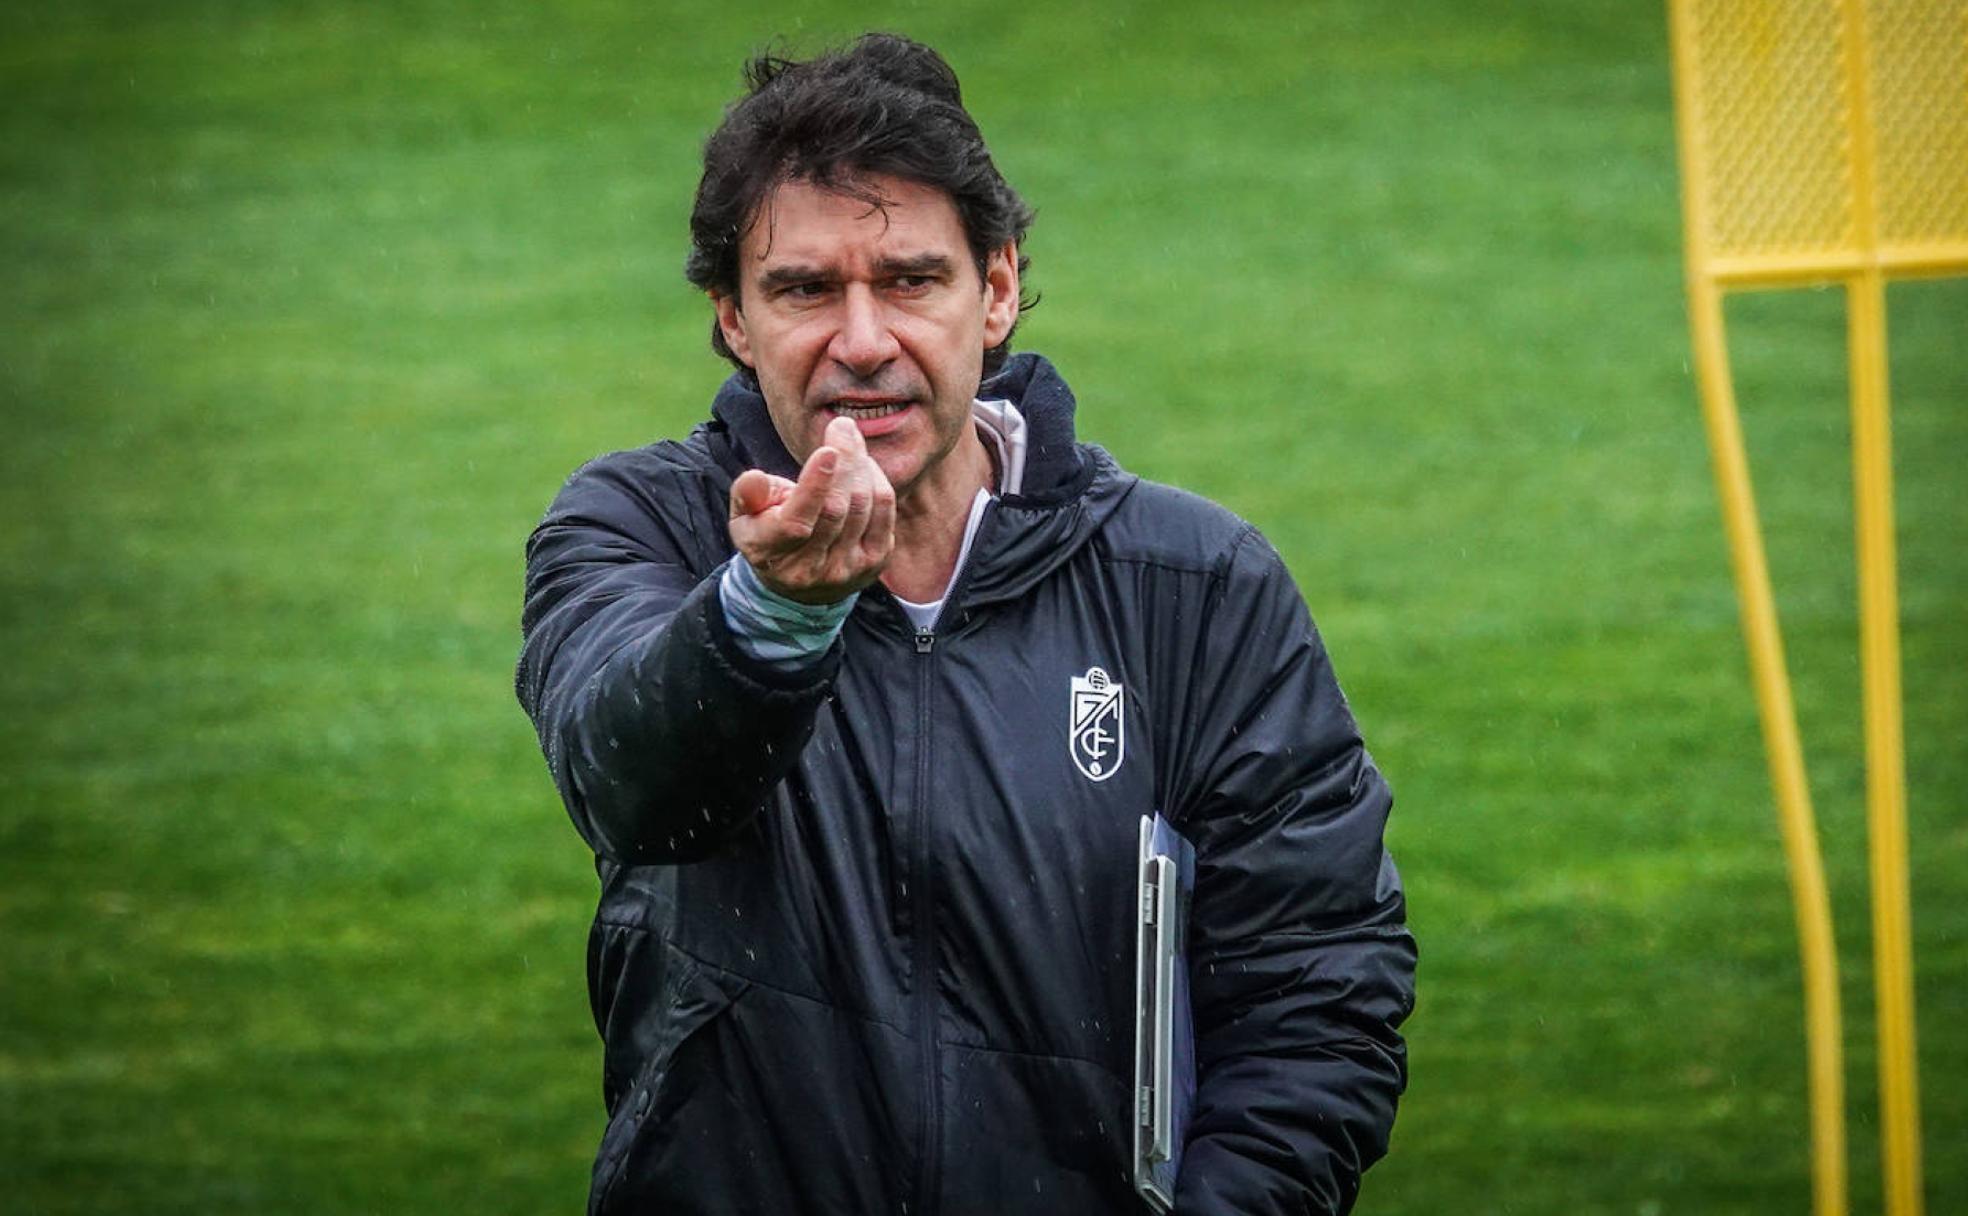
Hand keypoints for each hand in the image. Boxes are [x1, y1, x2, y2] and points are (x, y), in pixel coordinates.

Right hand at [728, 415, 895, 604]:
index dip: (815, 486)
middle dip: (845, 461)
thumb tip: (755, 478)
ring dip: (860, 465)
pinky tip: (864, 465)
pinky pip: (883, 511)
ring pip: (862, 506)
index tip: (827, 450)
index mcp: (771, 553)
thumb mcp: (745, 517)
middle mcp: (810, 569)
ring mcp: (845, 569)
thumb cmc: (769, 534)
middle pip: (836, 508)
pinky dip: (877, 479)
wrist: (800, 584)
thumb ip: (746, 495)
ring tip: (849, 439)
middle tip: (842, 426)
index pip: (797, 522)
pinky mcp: (874, 562)